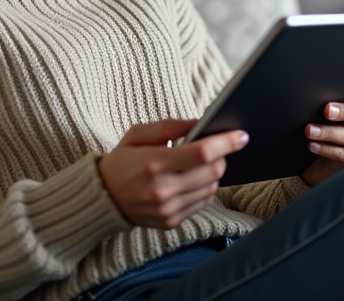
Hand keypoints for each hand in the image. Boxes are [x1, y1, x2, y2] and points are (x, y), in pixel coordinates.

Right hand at [98, 118, 248, 228]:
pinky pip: (201, 203)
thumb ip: (168, 126)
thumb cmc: (120, 161)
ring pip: (211, 189)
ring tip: (200, 165)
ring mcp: (167, 209)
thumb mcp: (137, 134)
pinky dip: (203, 189)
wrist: (101, 198)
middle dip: (221, 157)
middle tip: (216, 148)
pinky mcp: (170, 222)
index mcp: (153, 163)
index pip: (202, 153)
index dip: (226, 143)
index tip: (241, 135)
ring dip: (213, 174)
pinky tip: (191, 180)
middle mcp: (162, 190)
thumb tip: (199, 122)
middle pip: (212, 172)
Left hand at [301, 78, 343, 186]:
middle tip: (326, 110)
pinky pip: (343, 154)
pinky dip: (325, 148)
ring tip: (309, 129)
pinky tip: (312, 144)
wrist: (325, 163)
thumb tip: (324, 94)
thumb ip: (341, 104)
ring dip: (328, 132)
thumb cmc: (334, 129)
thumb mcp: (340, 116)